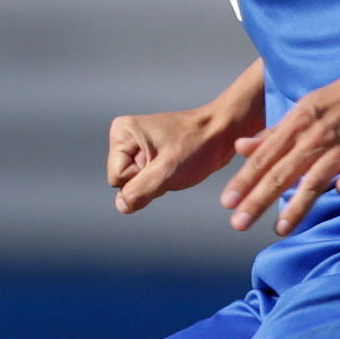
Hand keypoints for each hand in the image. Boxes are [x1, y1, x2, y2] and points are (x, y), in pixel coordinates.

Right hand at [109, 99, 253, 214]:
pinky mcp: (149, 153)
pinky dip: (162, 179)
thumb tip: (121, 206)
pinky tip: (175, 166)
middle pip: (123, 181)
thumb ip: (138, 192)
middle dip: (148, 181)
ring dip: (157, 181)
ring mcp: (137, 145)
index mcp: (121, 133)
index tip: (164, 162)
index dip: (142, 179)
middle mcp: (125, 137)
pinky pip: (147, 179)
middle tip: (171, 164)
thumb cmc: (197, 146)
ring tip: (175, 164)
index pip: (117, 179)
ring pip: (136, 183)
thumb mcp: (166, 172)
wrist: (222, 132)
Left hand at [218, 67, 339, 235]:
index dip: (244, 181)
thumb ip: (271, 134)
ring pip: (313, 181)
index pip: (263, 159)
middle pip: (281, 174)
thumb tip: (239, 147)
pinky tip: (339, 195)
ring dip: (296, 207)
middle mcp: (314, 138)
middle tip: (238, 224)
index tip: (227, 203)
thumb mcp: (300, 110)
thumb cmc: (337, 100)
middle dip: (258, 200)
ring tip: (279, 230)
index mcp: (295, 125)